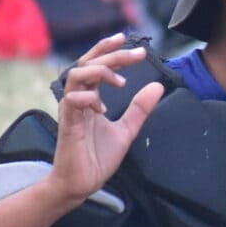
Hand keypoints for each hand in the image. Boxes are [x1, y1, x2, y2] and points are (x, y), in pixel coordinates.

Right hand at [46, 35, 162, 205]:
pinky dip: (88, 98)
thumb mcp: (126, 130)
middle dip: (112, 55)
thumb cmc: (97, 158)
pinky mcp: (68, 124)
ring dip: (100, 73)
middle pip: (87, 63)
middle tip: (137, 54)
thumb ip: (139, 109)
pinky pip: (72, 101)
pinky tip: (102, 108)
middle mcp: (78, 99)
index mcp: (90, 97)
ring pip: (76, 75)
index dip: (110, 49)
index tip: (130, 41)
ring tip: (121, 82)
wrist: (81, 184)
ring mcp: (71, 110)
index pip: (95, 63)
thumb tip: (157, 87)